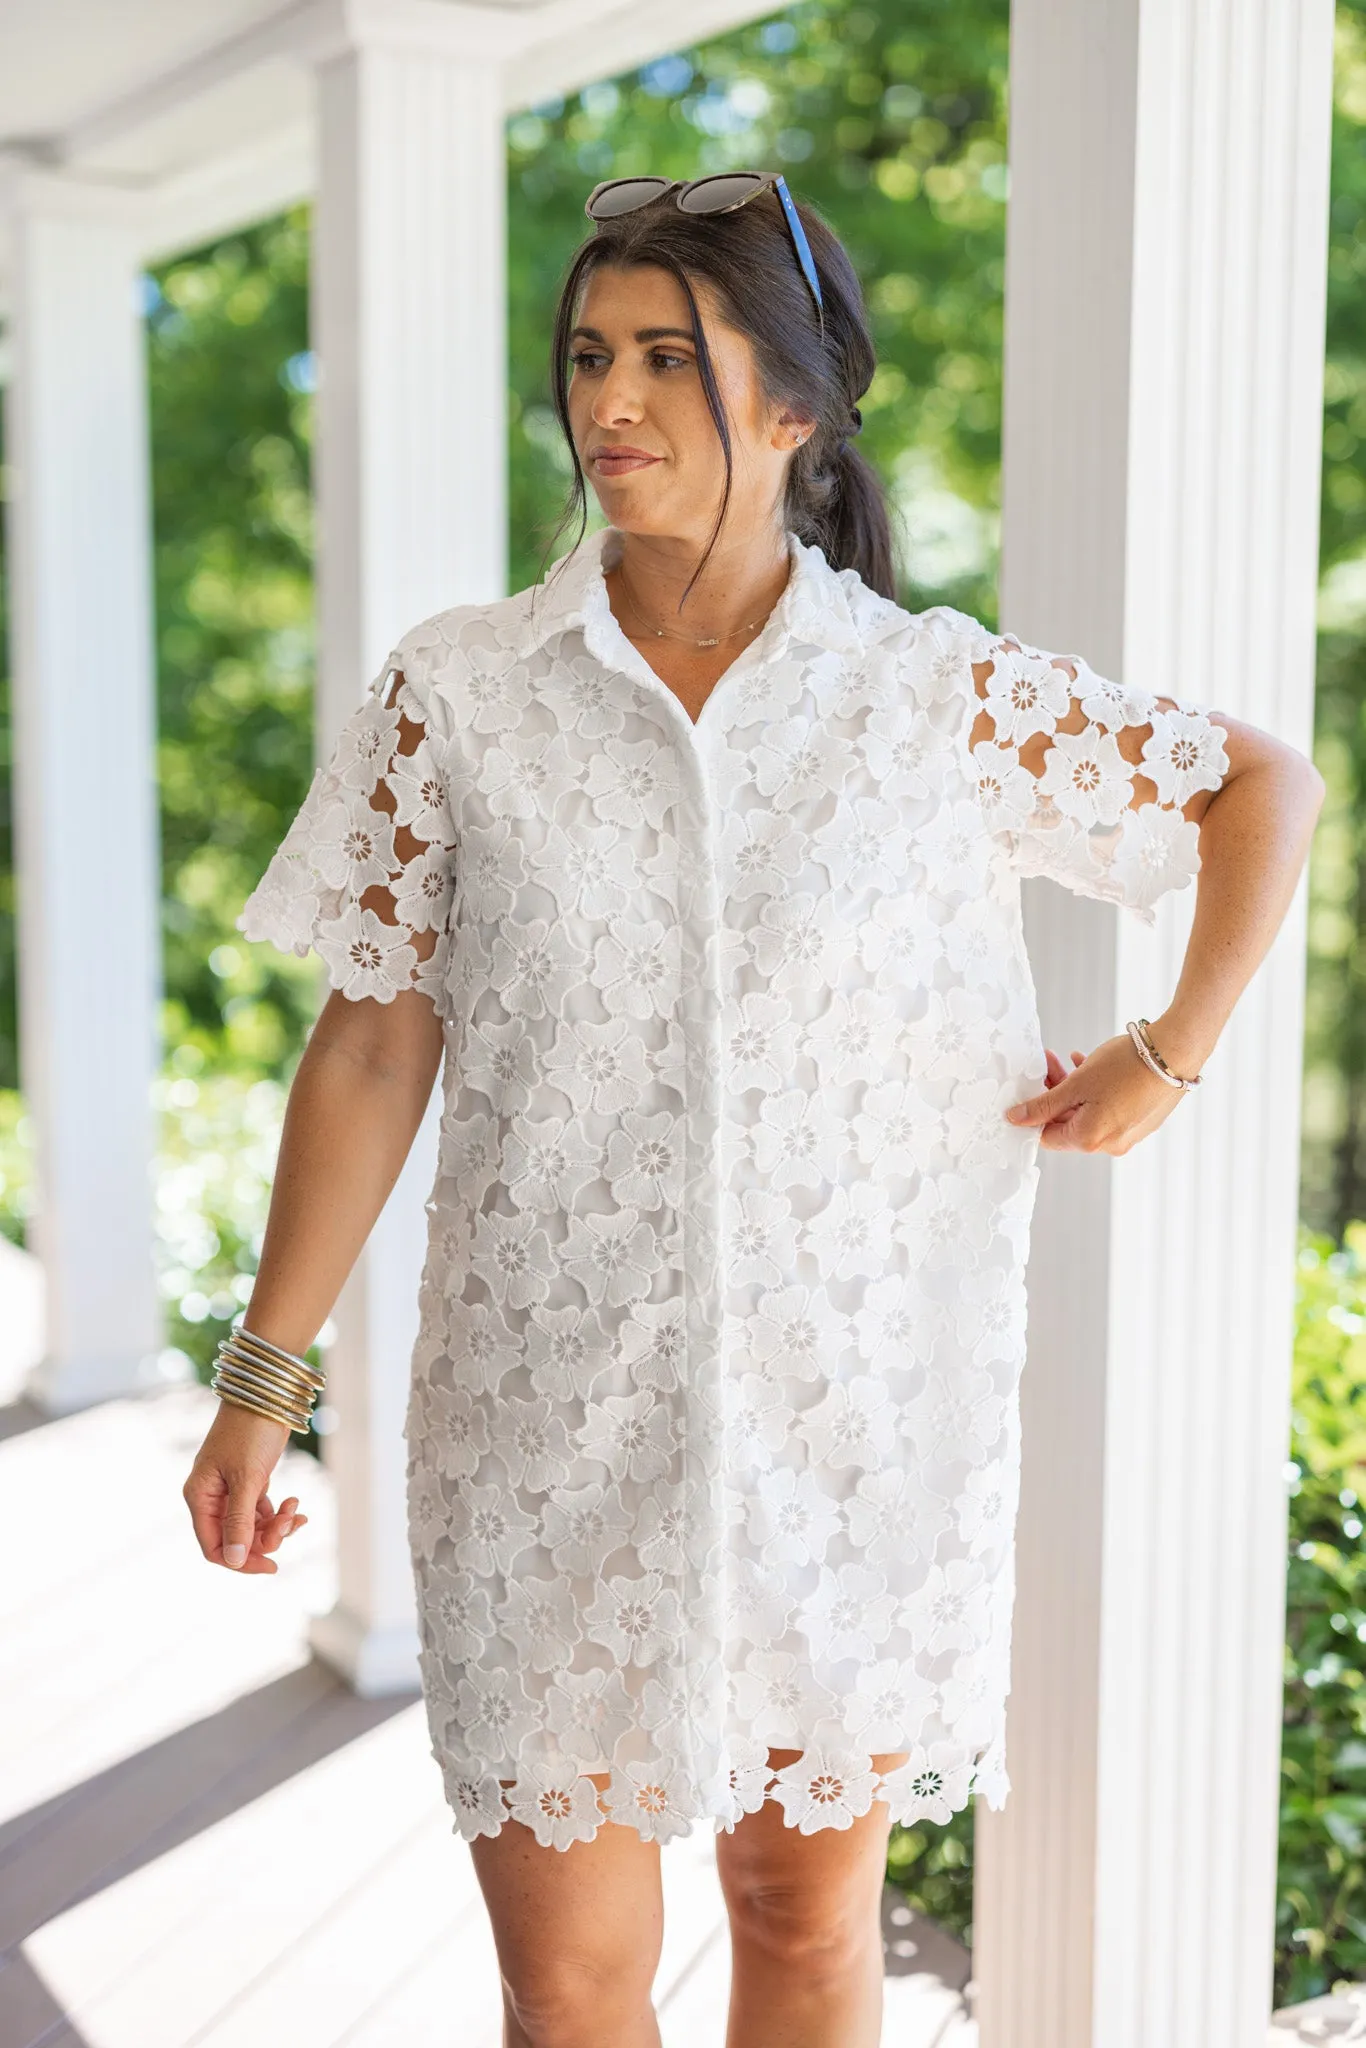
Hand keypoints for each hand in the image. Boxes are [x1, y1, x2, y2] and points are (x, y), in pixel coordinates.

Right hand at [182, 1401, 309, 1571]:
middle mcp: (211, 1497)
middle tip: (290, 1524)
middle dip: (264, 1538)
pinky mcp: (249, 1482)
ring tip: (295, 1510)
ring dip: (276, 1525)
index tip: (272, 1564)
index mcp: (199, 1497)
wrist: (267, 1394)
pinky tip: (296, 1507)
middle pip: (236, 1539)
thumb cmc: (251, 1432)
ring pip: (251, 1527)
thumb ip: (240, 1520)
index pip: (214, 1547)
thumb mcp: (247, 1478)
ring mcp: (230, 1490)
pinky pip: (261, 1511)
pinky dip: (279, 1514)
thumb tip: (234, 1560)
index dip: (240, 1561)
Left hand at [1003, 1034, 1190, 1153]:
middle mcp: (1110, 1145)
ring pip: (1088, 1114)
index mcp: (1089, 1140)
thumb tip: (1015, 1119)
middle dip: (1054, 1094)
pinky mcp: (1141, 1121)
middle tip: (1047, 1063)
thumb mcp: (1076, 1083)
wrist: (1175, 1052)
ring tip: (1066, 1060)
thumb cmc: (1125, 1067)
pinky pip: (1109, 1110)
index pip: (1047, 1136)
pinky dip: (1095, 1092)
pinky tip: (1089, 1065)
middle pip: (1068, 1124)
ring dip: (1073, 1089)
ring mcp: (1128, 1134)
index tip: (1029, 1086)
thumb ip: (1044, 1105)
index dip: (1034, 1111)